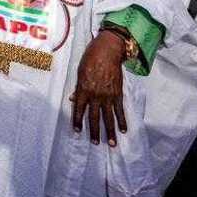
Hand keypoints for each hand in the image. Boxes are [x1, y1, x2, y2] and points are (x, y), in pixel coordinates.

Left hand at [71, 29, 127, 146]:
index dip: (77, 121)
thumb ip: (77, 88)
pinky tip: (124, 130)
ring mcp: (107, 96)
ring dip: (110, 131)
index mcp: (83, 90)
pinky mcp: (118, 94)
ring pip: (108, 117)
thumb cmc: (90, 60)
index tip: (77, 131)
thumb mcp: (79, 73)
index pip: (78, 109)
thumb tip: (73, 99)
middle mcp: (95, 95)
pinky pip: (120, 110)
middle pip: (94, 117)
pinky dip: (122, 120)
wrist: (107, 52)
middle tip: (95, 143)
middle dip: (94, 131)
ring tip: (111, 143)